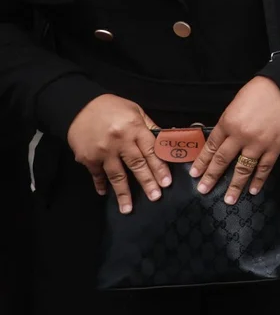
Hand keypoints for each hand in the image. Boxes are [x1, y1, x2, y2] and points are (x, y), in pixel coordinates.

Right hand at [67, 94, 169, 213]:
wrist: (78, 105)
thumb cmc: (111, 107)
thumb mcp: (135, 111)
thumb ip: (149, 127)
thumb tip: (166, 142)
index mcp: (135, 128)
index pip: (151, 151)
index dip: (160, 167)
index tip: (167, 182)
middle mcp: (120, 141)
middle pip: (137, 164)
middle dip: (147, 182)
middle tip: (155, 197)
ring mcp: (103, 151)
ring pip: (116, 175)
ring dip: (123, 193)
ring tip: (128, 208)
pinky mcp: (87, 157)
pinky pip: (96, 174)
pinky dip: (100, 184)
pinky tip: (105, 194)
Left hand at [189, 77, 279, 203]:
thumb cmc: (258, 93)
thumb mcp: (234, 106)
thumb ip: (227, 124)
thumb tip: (221, 142)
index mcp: (228, 123)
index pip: (211, 147)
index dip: (202, 161)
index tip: (195, 173)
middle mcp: (240, 135)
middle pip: (223, 160)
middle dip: (212, 177)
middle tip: (204, 189)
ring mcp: (258, 143)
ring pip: (243, 168)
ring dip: (235, 185)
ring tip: (229, 199)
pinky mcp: (275, 146)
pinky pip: (265, 167)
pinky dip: (259, 180)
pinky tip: (253, 189)